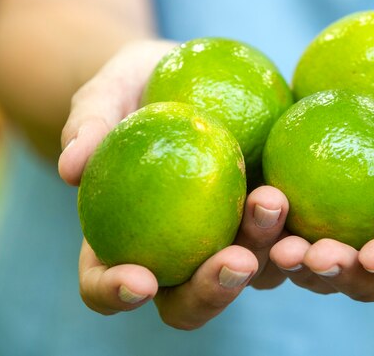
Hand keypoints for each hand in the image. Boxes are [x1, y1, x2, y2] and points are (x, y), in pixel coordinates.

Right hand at [58, 40, 289, 329]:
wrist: (185, 74)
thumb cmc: (134, 87)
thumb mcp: (107, 94)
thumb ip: (89, 125)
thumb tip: (71, 167)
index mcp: (120, 240)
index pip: (106, 284)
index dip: (116, 293)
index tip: (140, 280)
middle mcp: (175, 254)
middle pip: (186, 300)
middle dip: (211, 291)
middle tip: (234, 261)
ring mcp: (224, 238)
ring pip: (246, 272)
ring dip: (266, 254)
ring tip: (272, 204)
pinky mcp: (265, 216)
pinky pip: (285, 232)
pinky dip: (296, 224)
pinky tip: (302, 192)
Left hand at [269, 57, 373, 300]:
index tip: (373, 257)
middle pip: (364, 276)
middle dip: (335, 273)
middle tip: (308, 255)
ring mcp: (351, 223)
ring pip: (320, 261)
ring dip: (294, 261)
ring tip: (273, 242)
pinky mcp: (316, 201)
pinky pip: (290, 221)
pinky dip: (269, 224)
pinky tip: (252, 203)